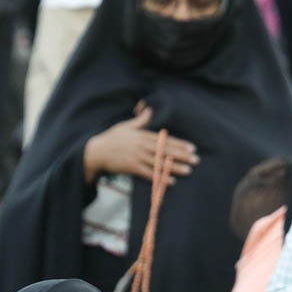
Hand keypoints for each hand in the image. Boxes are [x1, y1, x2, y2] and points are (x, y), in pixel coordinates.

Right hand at [82, 104, 198, 183]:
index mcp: (142, 135)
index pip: (165, 140)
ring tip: (188, 170)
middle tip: (196, 159)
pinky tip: (170, 181)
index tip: (192, 148)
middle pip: (166, 150)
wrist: (95, 151)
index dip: (180, 144)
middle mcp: (142, 145)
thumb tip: (149, 110)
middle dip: (182, 155)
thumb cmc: (110, 138)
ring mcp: (137, 157)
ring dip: (175, 167)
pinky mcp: (131, 167)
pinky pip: (149, 173)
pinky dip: (160, 177)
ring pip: (160, 162)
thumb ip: (139, 121)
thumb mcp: (125, 126)